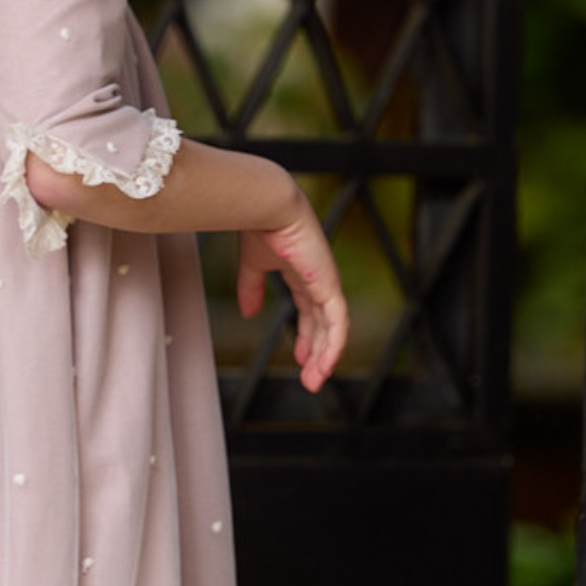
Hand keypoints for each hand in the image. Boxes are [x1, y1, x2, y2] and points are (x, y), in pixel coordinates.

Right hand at [236, 189, 347, 393]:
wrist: (268, 206)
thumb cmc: (258, 225)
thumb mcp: (252, 265)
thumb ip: (251, 288)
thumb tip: (248, 313)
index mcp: (302, 273)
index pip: (309, 311)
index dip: (306, 335)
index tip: (300, 357)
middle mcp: (319, 279)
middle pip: (323, 324)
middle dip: (317, 352)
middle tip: (311, 378)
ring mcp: (327, 283)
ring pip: (333, 328)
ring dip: (325, 356)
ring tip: (315, 379)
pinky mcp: (329, 285)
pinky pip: (337, 322)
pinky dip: (334, 344)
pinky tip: (326, 363)